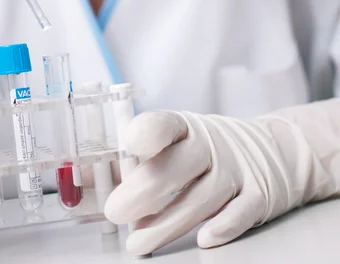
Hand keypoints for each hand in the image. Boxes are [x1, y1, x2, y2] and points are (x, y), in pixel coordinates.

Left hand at [104, 102, 339, 255]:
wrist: (275, 148)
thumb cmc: (209, 150)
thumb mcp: (179, 141)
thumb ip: (139, 159)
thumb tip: (91, 179)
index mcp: (186, 127)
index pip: (166, 124)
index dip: (148, 131)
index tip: (129, 142)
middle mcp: (212, 144)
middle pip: (179, 165)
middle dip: (146, 189)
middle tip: (117, 210)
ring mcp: (237, 168)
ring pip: (202, 197)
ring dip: (169, 223)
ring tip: (138, 242)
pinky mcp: (260, 193)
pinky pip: (242, 210)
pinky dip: (225, 225)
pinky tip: (204, 239)